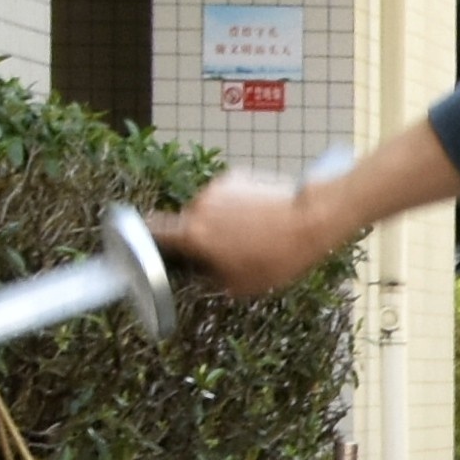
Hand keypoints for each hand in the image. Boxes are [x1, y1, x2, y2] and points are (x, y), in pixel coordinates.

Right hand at [154, 169, 342, 297]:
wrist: (312, 220)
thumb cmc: (279, 256)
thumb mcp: (242, 284)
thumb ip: (212, 278)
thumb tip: (205, 272)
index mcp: (194, 234)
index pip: (153, 231)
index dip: (148, 238)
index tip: (149, 241)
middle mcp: (199, 206)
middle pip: (186, 220)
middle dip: (199, 234)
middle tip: (224, 249)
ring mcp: (218, 187)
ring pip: (209, 207)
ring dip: (220, 218)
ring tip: (252, 233)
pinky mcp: (237, 175)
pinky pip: (227, 193)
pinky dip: (237, 204)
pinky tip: (261, 216)